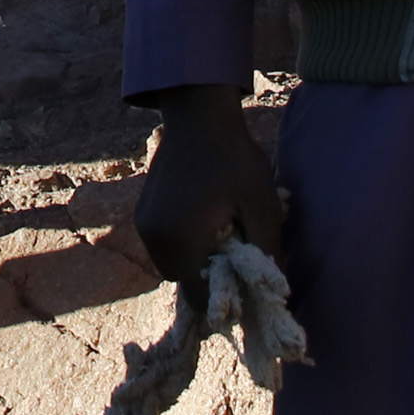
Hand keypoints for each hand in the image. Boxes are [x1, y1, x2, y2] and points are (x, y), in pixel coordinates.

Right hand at [133, 86, 282, 283]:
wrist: (199, 115)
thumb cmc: (235, 159)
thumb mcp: (262, 205)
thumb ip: (267, 251)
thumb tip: (271, 287)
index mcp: (182, 241)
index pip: (200, 299)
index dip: (226, 299)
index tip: (244, 281)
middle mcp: (155, 239)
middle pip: (185, 283)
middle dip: (210, 277)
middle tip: (235, 251)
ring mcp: (145, 225)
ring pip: (172, 265)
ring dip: (194, 259)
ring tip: (219, 232)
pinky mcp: (143, 212)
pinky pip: (164, 245)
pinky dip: (182, 243)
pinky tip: (203, 219)